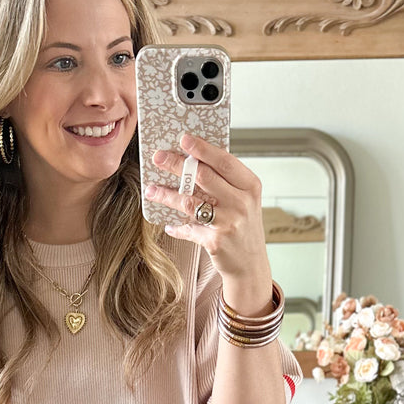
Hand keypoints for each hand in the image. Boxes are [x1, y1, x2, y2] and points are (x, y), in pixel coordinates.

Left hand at [145, 130, 268, 285]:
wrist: (251, 264)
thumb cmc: (244, 227)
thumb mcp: (244, 200)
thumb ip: (226, 182)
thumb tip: (194, 160)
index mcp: (250, 186)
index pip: (224, 161)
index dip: (202, 148)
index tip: (183, 139)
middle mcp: (241, 202)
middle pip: (203, 176)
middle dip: (177, 164)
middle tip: (158, 157)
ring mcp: (228, 222)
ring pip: (190, 202)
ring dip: (167, 194)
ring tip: (151, 190)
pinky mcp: (215, 241)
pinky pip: (188, 229)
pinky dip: (176, 227)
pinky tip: (168, 225)